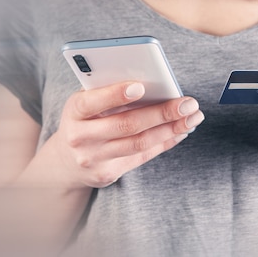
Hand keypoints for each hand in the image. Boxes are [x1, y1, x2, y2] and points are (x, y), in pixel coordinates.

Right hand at [48, 81, 203, 187]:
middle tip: (188, 103)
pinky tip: (181, 131)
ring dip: (171, 129)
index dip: (116, 94)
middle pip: (127, 125)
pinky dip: (165, 142)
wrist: (65, 161)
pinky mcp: (108, 173)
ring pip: (139, 143)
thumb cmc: (84, 120)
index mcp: (74, 111)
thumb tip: (153, 84)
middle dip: (162, 113)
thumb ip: (109, 93)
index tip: (141, 86)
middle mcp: (81, 137)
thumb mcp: (86, 103)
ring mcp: (94, 158)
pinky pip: (142, 156)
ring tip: (193, 118)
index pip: (93, 101)